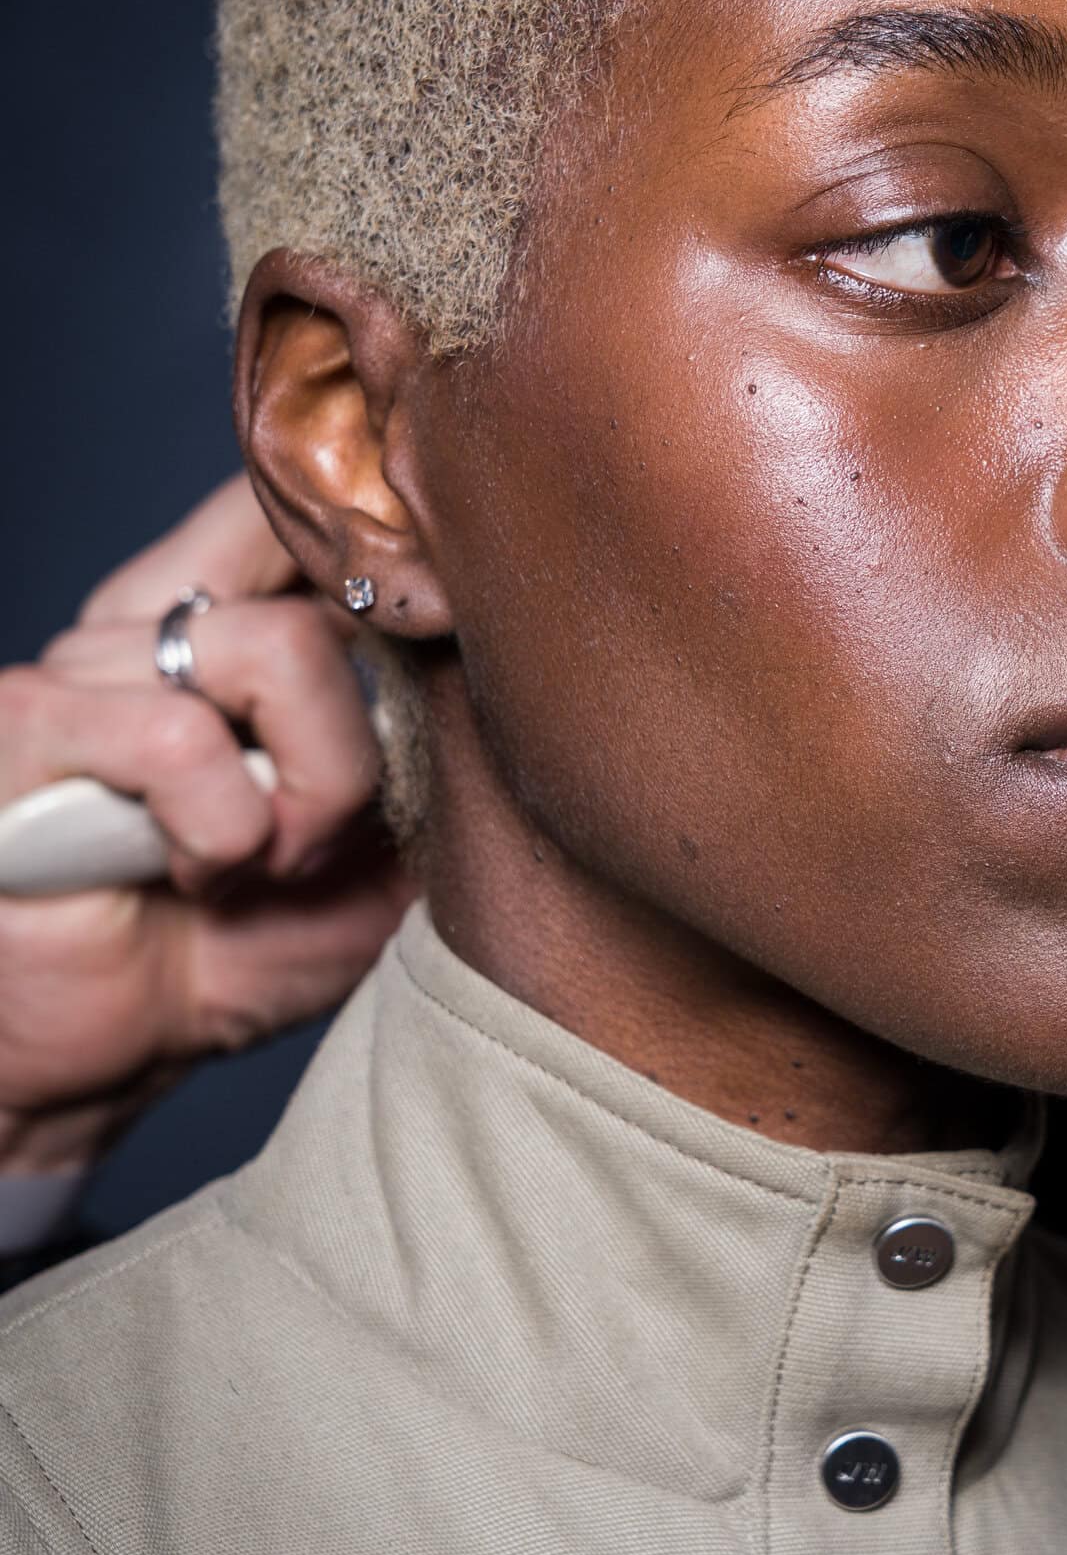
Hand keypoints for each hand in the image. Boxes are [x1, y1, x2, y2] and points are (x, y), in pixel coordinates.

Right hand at [0, 476, 410, 1189]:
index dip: (405, 554)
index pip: (327, 500)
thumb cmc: (239, 945)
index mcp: (233, 615)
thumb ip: (435, 750)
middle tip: (326, 836)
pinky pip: (178, 738)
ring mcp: (85, 659)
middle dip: (372, 733)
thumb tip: (528, 676)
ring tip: (254, 865)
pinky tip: (193, 875)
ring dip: (306, 795)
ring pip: (279, 649)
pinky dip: (220, 830)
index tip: (449, 647)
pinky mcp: (28, 722)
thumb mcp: (384, 850)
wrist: (108, 1053)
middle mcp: (156, 613)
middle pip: (335, 573)